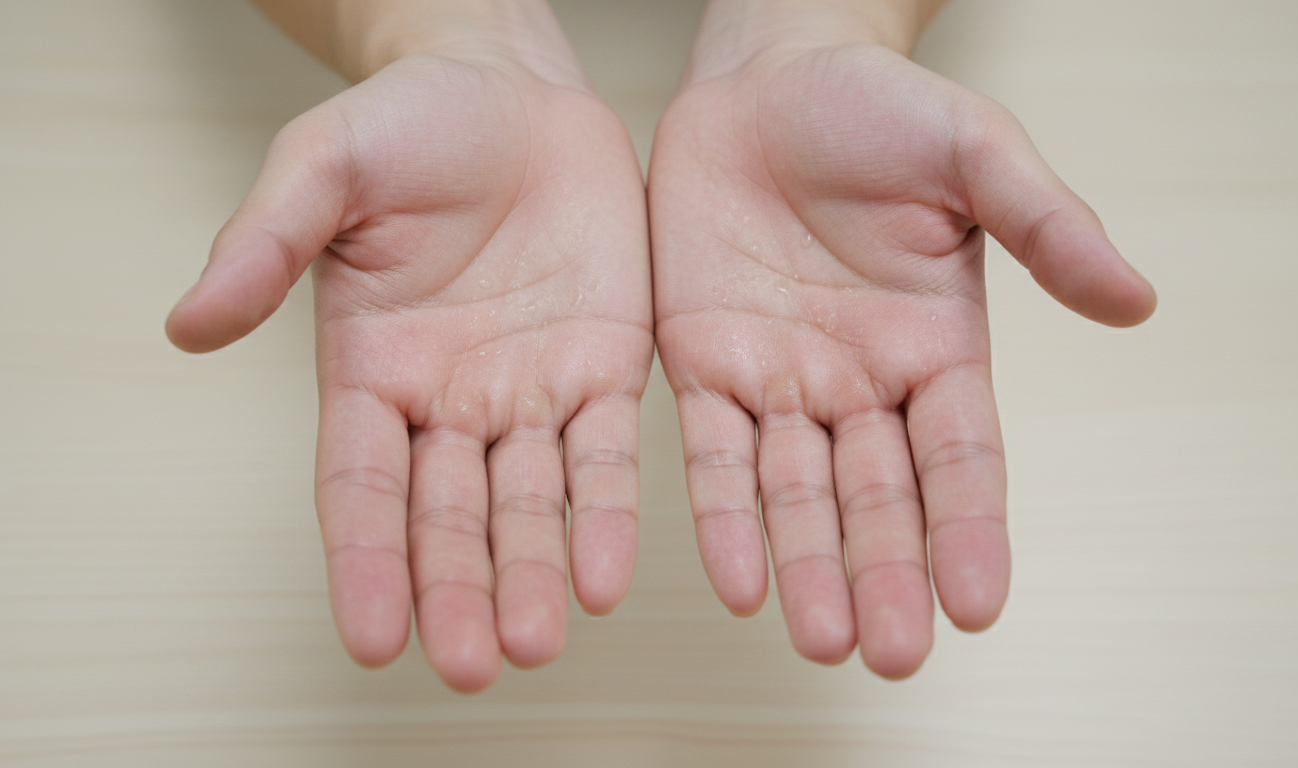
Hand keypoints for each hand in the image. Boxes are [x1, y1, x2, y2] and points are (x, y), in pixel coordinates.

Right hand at [167, 54, 651, 690]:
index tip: (372, 640)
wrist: (514, 90)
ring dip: (535, 573)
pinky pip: (605, 452)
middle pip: (448, 517)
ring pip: (529, 503)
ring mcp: (528, 391)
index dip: (366, 562)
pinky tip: (608, 572)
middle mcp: (448, 401)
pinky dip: (608, 511)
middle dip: (459, 591)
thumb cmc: (409, 124)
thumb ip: (264, 242)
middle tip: (477, 664)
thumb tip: (187, 325)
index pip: (361, 487)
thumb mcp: (323, 166)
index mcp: (370, 371)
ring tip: (541, 640)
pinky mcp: (603, 365)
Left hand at [649, 42, 1154, 677]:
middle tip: (891, 652)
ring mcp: (783, 379)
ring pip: (798, 494)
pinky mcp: (706, 362)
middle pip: (880, 498)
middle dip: (885, 573)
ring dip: (808, 566)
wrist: (764, 78)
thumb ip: (1046, 221)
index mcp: (937, 346)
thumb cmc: (874, 107)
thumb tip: (1134, 300)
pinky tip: (738, 577)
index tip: (980, 603)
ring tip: (819, 638)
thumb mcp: (973, 150)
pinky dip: (725, 513)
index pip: (962, 458)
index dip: (971, 530)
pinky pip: (715, 451)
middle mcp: (863, 381)